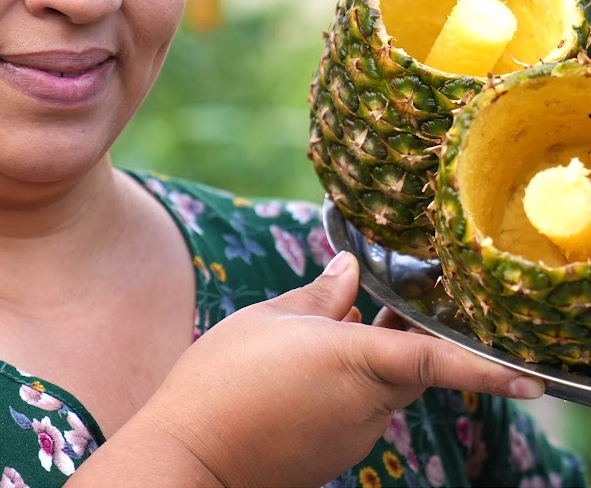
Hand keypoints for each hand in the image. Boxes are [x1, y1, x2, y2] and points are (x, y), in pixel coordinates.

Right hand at [74, 251, 542, 487]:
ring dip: (365, 360)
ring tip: (312, 336)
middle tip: (375, 303)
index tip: (532, 378)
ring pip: (380, 389)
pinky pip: (357, 413)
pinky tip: (300, 373)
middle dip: (399, 337)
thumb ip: (319, 295)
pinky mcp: (335, 456)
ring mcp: (353, 437)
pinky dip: (345, 387)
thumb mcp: (269, 319)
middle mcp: (367, 403)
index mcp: (356, 359)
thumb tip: (349, 268)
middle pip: (408, 367)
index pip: (435, 358)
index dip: (486, 366)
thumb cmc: (225, 374)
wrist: (192, 451)